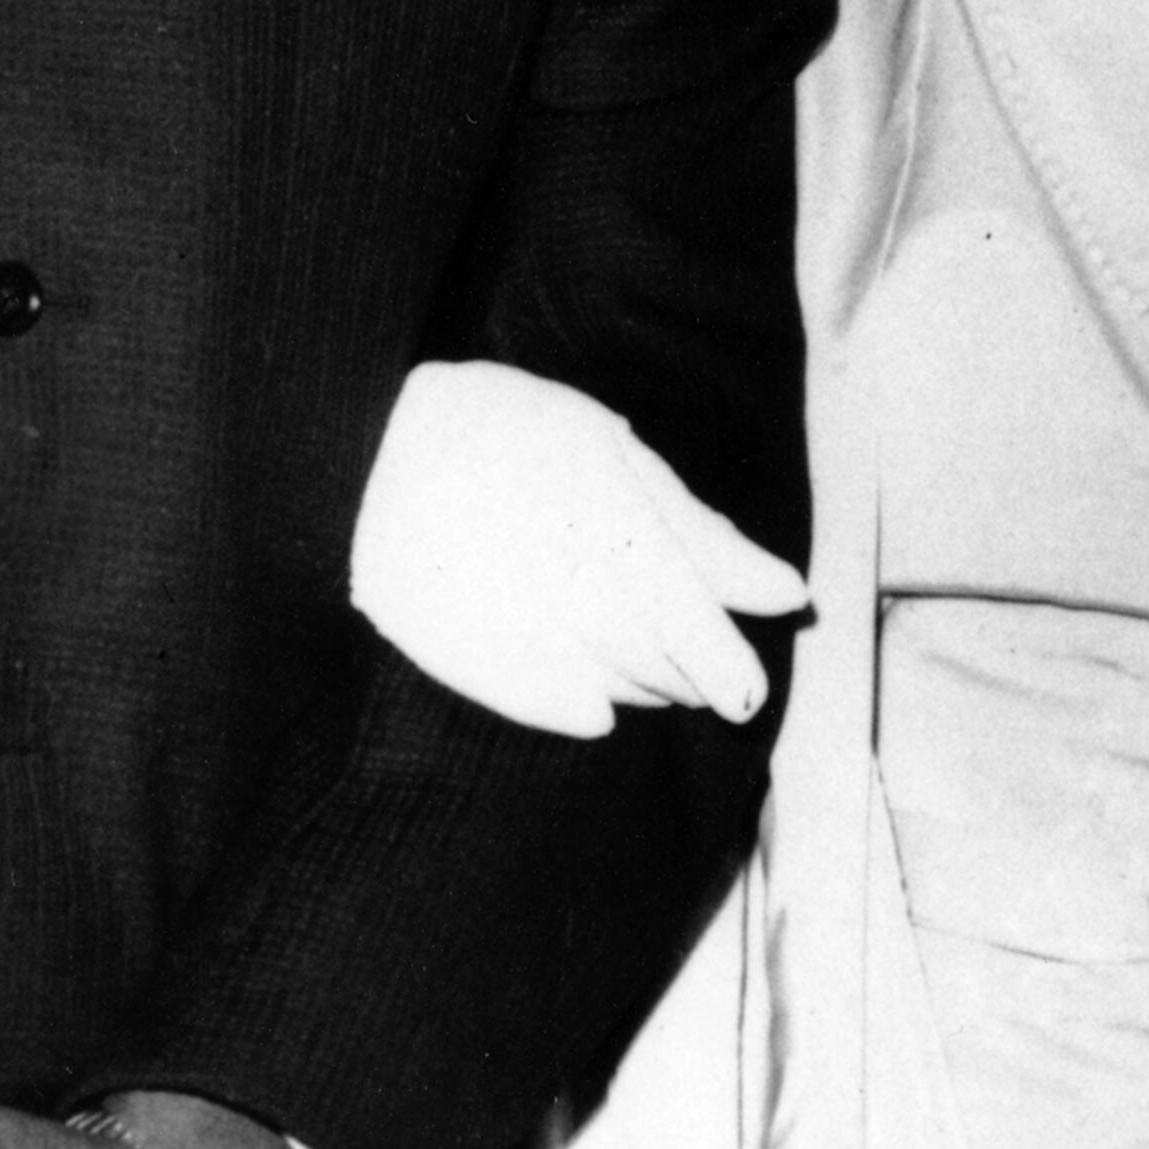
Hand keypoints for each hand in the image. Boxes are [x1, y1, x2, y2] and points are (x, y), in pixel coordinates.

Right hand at [351, 359, 806, 740]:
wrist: (364, 463)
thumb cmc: (502, 435)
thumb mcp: (613, 453)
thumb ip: (703, 533)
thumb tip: (784, 595)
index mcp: (631, 552)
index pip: (710, 649)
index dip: (733, 670)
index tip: (743, 681)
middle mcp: (590, 614)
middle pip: (674, 679)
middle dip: (692, 667)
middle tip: (675, 630)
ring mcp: (538, 652)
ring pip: (628, 695)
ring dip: (644, 675)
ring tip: (608, 614)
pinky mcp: (490, 678)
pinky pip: (570, 712)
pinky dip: (588, 700)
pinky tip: (579, 667)